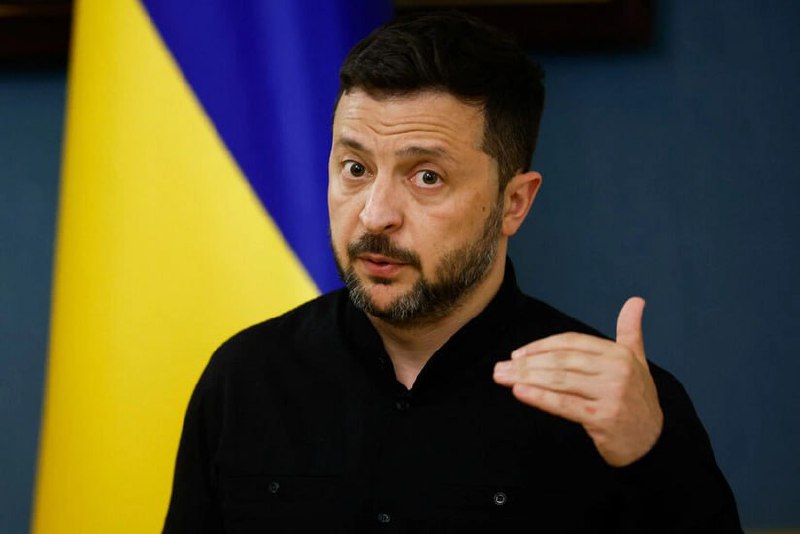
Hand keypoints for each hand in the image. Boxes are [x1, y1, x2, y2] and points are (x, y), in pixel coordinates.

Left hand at [493, 297, 662, 466]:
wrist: (654, 442)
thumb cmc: (637, 399)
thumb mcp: (636, 361)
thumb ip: (631, 331)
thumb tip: (636, 300)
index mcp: (618, 353)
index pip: (571, 343)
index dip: (541, 346)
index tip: (517, 354)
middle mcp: (616, 370)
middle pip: (561, 361)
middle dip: (527, 364)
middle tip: (499, 368)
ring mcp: (611, 394)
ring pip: (559, 380)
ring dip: (526, 378)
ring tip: (502, 378)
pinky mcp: (603, 417)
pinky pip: (564, 404)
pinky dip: (539, 397)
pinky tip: (519, 392)